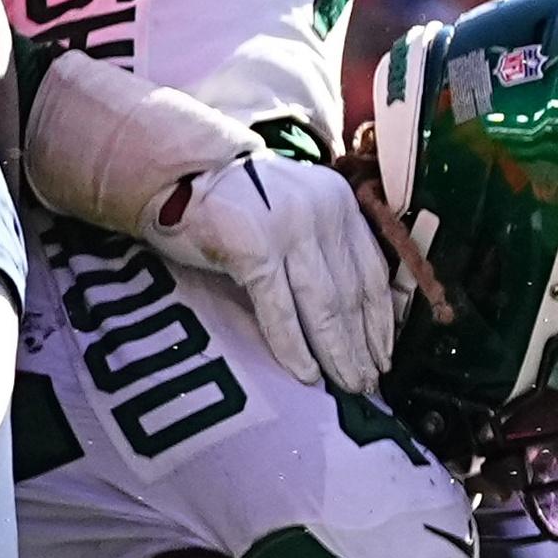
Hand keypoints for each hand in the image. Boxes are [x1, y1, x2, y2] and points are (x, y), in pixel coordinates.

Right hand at [146, 153, 398, 393]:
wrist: (174, 172)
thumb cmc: (237, 201)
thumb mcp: (297, 210)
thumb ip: (326, 245)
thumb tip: (355, 313)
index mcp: (340, 204)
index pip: (373, 273)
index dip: (381, 322)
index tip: (384, 356)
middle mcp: (322, 214)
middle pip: (351, 295)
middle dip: (361, 347)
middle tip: (368, 384)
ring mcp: (288, 230)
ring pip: (323, 307)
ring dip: (337, 353)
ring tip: (348, 385)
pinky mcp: (253, 248)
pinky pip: (280, 310)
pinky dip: (295, 347)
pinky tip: (307, 374)